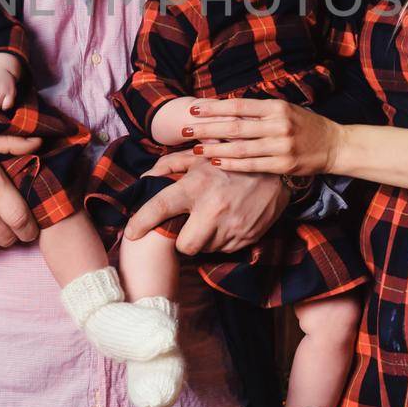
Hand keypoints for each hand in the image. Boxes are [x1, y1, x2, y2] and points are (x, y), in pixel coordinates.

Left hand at [122, 150, 288, 254]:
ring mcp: (232, 226)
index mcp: (196, 186)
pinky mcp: (247, 237)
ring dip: (204, 238)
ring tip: (213, 218)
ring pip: (205, 249)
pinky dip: (222, 240)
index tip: (131, 233)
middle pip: (184, 246)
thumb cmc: (230, 162)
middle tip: (188, 226)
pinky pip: (224, 249)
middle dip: (183, 240)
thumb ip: (169, 165)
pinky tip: (228, 221)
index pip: (160, 208)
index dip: (140, 222)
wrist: (276, 172)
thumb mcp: (200, 157)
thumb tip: (145, 178)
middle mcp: (213, 209)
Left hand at [179, 97, 343, 177]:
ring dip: (214, 149)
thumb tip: (224, 107)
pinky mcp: (284, 165)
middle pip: (234, 127)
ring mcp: (281, 146)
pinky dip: (232, 164)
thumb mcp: (284, 109)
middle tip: (184, 129)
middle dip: (206, 128)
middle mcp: (278, 125)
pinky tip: (216, 162)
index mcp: (277, 107)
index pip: (238, 106)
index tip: (193, 108)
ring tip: (195, 149)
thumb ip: (258, 110)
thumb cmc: (304, 125)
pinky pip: (252, 165)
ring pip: (240, 148)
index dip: (214, 107)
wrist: (334, 145)